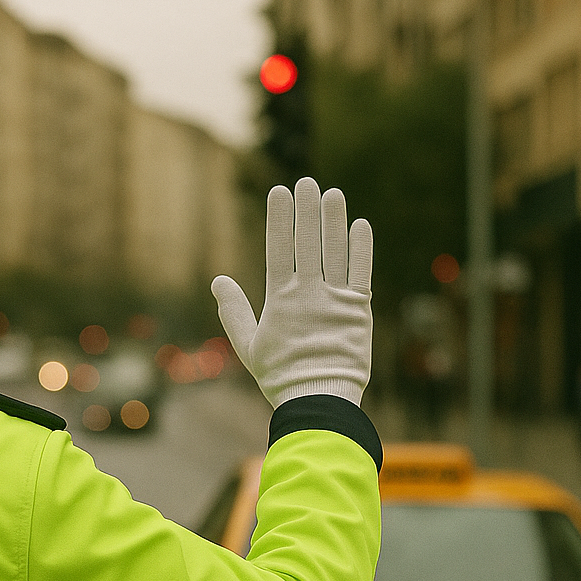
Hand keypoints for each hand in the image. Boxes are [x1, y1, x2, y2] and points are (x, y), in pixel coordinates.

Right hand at [211, 177, 372, 407]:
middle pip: (307, 242)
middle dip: (306, 209)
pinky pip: (360, 272)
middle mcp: (309, 293)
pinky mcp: (359, 310)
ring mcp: (336, 300)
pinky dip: (361, 248)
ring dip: (334, 220)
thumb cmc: (280, 375)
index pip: (278, 248)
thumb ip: (234, 311)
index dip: (279, 218)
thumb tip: (218, 280)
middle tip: (306, 181)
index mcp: (280, 300)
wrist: (318, 399)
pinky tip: (359, 225)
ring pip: (335, 251)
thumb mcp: (248, 345)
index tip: (279, 192)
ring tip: (333, 193)